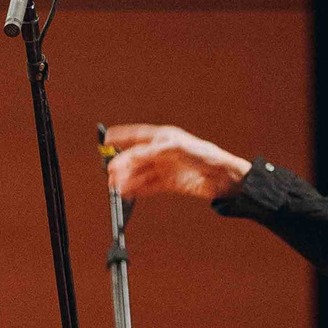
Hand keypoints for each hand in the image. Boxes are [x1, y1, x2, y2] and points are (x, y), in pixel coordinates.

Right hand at [102, 124, 250, 201]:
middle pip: (136, 157)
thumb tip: (130, 157)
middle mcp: (162, 152)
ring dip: (128, 179)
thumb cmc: (204, 154)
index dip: (121, 136)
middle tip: (111, 172)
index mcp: (164, 137)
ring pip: (141, 173)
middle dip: (122, 164)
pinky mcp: (170, 183)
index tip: (106, 139)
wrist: (222, 176)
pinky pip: (149, 186)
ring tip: (117, 187)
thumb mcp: (174, 148)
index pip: (137, 135)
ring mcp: (165, 168)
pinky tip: (129, 193)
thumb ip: (150, 152)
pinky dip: (138, 189)